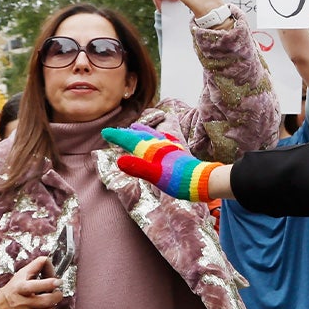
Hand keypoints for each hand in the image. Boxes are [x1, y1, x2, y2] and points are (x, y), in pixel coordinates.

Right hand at [0, 257, 63, 308]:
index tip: (58, 281)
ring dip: (53, 306)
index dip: (49, 283)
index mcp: (19, 288)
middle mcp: (20, 302)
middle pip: (46, 301)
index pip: (34, 286)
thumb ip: (35, 266)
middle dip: (56, 296)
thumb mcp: (21, 275)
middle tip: (57, 292)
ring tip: (49, 302)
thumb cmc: (12, 290)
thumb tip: (47, 259)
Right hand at [102, 124, 222, 201]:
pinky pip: (165, 141)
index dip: (118, 137)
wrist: (203, 181)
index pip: (131, 140)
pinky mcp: (179, 153)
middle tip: (117, 131)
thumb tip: (119, 160)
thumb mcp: (156, 176)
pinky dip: (158, 137)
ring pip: (153, 136)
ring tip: (136, 128)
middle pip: (141, 136)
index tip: (105, 132)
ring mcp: (171, 149)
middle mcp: (161, 146)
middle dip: (128, 133)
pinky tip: (163, 138)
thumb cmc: (179, 180)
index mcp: (152, 150)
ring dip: (143, 132)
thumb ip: (138, 168)